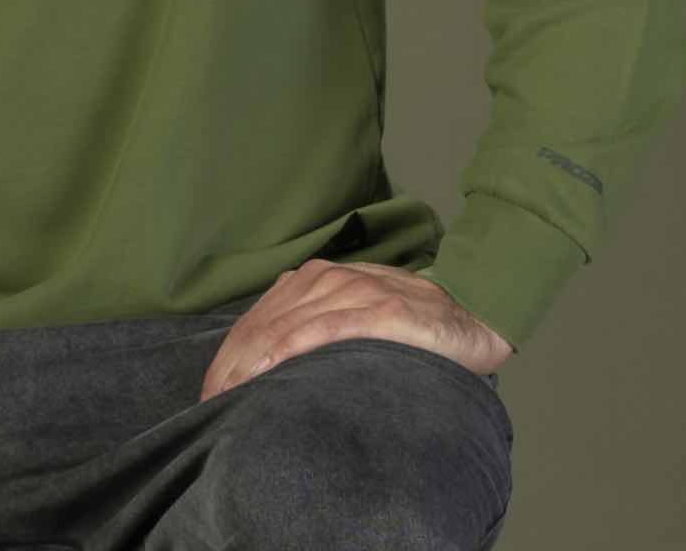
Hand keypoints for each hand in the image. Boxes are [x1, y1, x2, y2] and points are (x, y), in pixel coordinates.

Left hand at [198, 259, 514, 401]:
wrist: (474, 313)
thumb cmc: (408, 324)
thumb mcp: (351, 317)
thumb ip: (314, 327)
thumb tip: (269, 364)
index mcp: (312, 280)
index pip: (256, 321)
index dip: (228, 358)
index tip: (211, 394)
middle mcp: (325, 279)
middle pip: (261, 326)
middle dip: (231, 368)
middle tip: (211, 406)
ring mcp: (351, 292)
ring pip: (284, 328)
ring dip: (252, 366)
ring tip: (231, 400)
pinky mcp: (378, 310)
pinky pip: (324, 330)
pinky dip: (292, 351)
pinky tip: (272, 373)